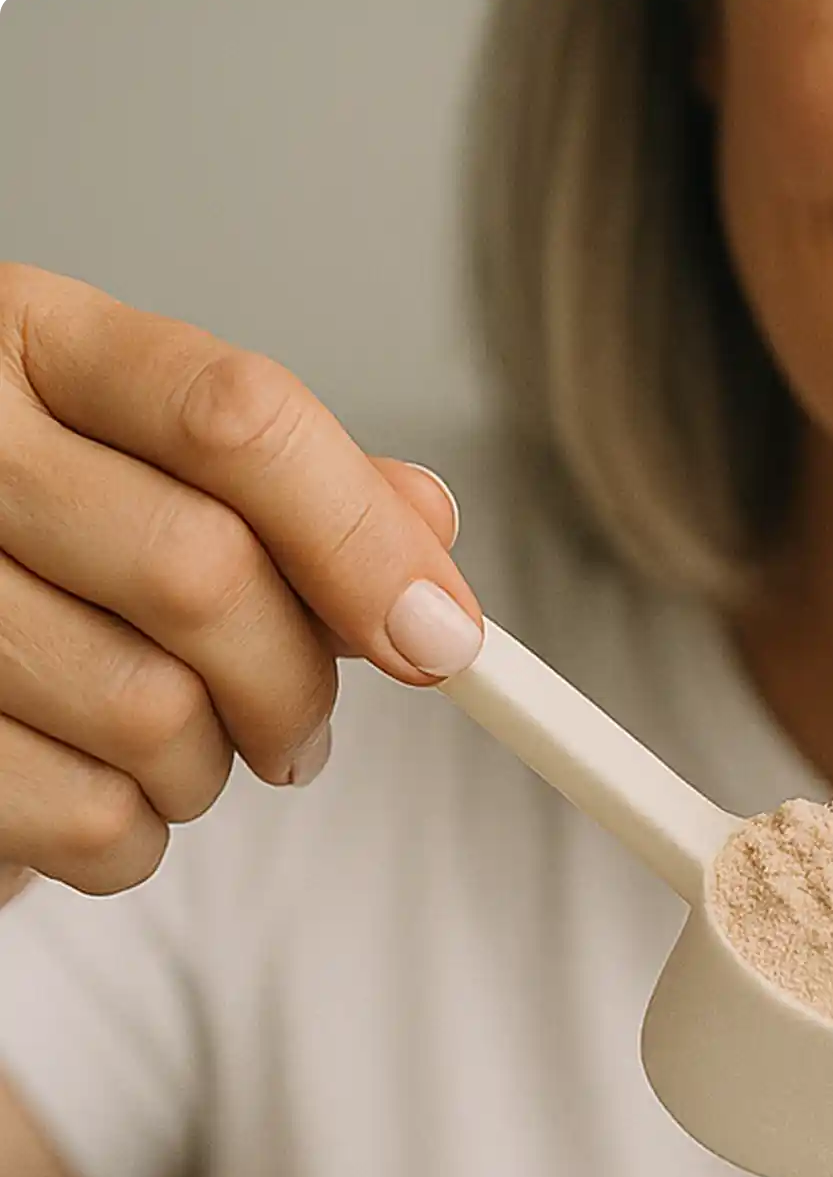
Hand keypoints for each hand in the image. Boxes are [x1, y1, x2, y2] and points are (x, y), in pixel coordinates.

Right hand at [0, 263, 483, 901]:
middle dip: (295, 683)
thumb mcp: (130, 452)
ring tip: (184, 748)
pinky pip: (87, 818)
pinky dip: (135, 836)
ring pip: (152, 713)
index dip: (366, 541)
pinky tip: (108, 789)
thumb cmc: (21, 529)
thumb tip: (426, 521)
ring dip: (211, 767)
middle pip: (205, 576)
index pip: (237, 418)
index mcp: (28, 340)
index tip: (447, 637)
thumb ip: (276, 481)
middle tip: (300, 727)